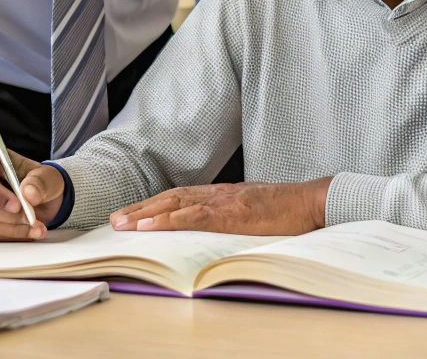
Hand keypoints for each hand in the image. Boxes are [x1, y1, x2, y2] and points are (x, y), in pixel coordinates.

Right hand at [0, 145, 66, 240]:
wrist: (34, 195)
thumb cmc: (36, 180)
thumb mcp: (45, 174)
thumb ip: (40, 181)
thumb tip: (29, 193)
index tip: (18, 206)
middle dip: (8, 216)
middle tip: (32, 221)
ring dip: (10, 230)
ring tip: (35, 230)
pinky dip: (6, 236)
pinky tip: (24, 234)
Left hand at [110, 178, 333, 235]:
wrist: (312, 202)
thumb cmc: (288, 211)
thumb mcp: (255, 213)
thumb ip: (234, 219)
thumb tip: (216, 233)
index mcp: (222, 194)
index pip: (180, 196)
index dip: (154, 205)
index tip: (133, 214)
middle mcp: (218, 193)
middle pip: (170, 198)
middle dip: (141, 209)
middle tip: (115, 220)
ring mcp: (223, 201)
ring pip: (175, 204)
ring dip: (146, 214)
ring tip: (123, 224)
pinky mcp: (231, 214)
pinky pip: (193, 216)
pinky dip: (167, 220)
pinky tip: (150, 226)